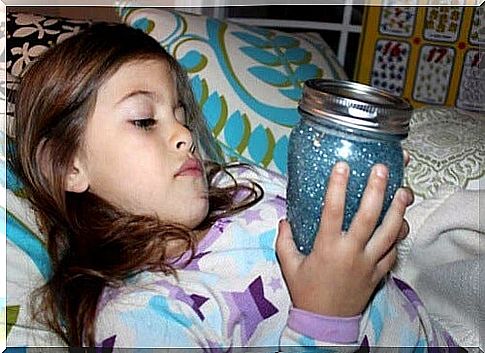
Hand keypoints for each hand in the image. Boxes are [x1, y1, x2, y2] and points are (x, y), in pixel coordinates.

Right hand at [276, 162, 413, 316]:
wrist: (325, 322)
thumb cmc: (306, 292)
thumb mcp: (289, 265)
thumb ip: (284, 241)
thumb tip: (284, 220)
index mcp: (327, 247)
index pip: (332, 211)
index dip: (338, 186)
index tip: (342, 166)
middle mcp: (351, 252)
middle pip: (368, 217)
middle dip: (377, 190)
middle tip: (381, 169)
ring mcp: (368, 263)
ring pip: (389, 233)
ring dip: (398, 210)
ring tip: (404, 190)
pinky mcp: (378, 273)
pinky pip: (393, 252)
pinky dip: (398, 236)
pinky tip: (401, 222)